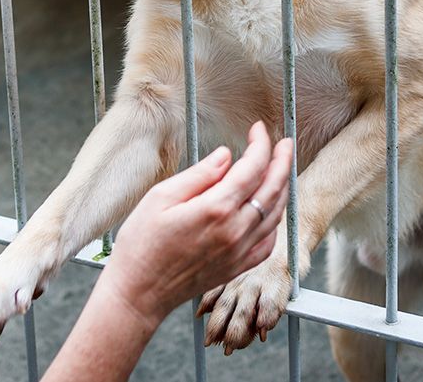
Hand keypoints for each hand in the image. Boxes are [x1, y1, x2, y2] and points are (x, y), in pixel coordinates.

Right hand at [96, 121, 292, 330]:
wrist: (138, 292)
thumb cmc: (141, 243)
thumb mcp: (161, 197)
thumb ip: (200, 174)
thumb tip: (227, 155)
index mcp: (216, 208)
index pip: (252, 168)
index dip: (261, 144)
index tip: (258, 129)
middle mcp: (235, 230)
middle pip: (272, 188)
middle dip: (282, 160)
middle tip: (284, 143)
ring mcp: (239, 252)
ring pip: (276, 214)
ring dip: (282, 187)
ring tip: (281, 169)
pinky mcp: (238, 268)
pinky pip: (268, 241)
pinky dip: (275, 220)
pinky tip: (269, 209)